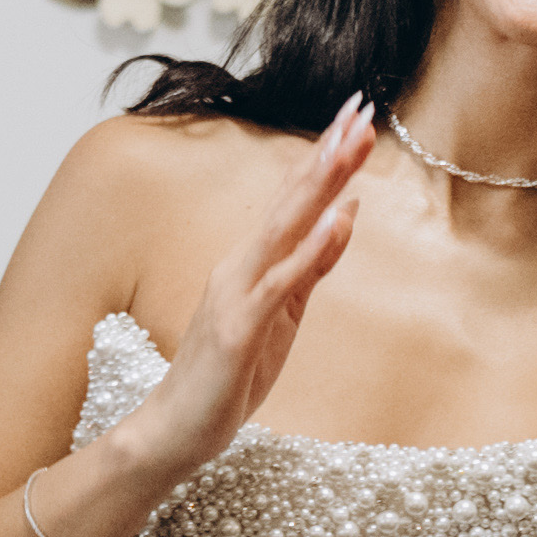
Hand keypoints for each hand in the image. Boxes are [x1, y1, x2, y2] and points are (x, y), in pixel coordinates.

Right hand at [102, 104, 371, 484]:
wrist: (177, 429)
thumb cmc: (229, 375)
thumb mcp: (286, 315)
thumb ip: (312, 265)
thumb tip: (346, 213)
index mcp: (253, 262)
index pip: (297, 200)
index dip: (328, 158)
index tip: (358, 116)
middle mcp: (240, 266)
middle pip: (291, 200)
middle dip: (327, 154)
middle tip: (359, 107)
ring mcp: (236, 293)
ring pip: (283, 228)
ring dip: (317, 185)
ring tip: (347, 145)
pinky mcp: (237, 328)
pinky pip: (277, 283)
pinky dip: (307, 250)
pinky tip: (332, 221)